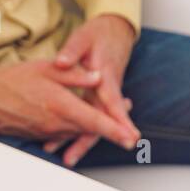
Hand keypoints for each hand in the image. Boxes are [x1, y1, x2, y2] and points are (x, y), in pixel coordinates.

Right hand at [0, 57, 137, 150]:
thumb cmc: (14, 80)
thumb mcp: (48, 69)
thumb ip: (76, 74)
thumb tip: (98, 77)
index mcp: (62, 106)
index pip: (95, 121)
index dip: (116, 130)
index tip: (132, 138)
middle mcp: (57, 123)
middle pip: (91, 129)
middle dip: (112, 127)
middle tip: (129, 119)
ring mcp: (48, 132)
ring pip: (79, 132)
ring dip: (96, 126)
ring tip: (113, 116)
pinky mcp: (42, 134)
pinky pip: (66, 133)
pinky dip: (79, 127)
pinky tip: (83, 117)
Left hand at [41, 14, 139, 166]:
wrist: (114, 31)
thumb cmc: (100, 35)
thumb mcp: (84, 37)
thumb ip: (72, 50)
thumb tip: (61, 62)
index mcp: (106, 74)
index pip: (112, 99)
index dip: (119, 118)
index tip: (128, 136)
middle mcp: (108, 87)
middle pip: (102, 118)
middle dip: (89, 140)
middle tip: (72, 158)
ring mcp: (104, 94)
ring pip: (96, 120)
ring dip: (82, 139)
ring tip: (66, 157)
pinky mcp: (99, 96)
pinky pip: (92, 115)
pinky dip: (82, 129)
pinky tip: (68, 142)